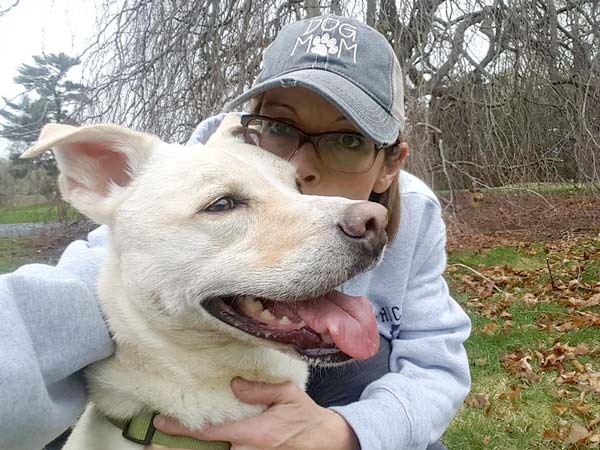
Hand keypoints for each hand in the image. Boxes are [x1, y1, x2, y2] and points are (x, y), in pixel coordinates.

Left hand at [152, 378, 359, 449]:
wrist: (326, 442)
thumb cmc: (306, 417)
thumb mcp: (288, 395)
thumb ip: (260, 390)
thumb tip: (234, 385)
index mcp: (254, 433)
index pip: (211, 432)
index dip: (183, 430)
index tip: (161, 425)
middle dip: (183, 446)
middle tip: (159, 436)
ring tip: (174, 441)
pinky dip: (216, 449)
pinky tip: (203, 445)